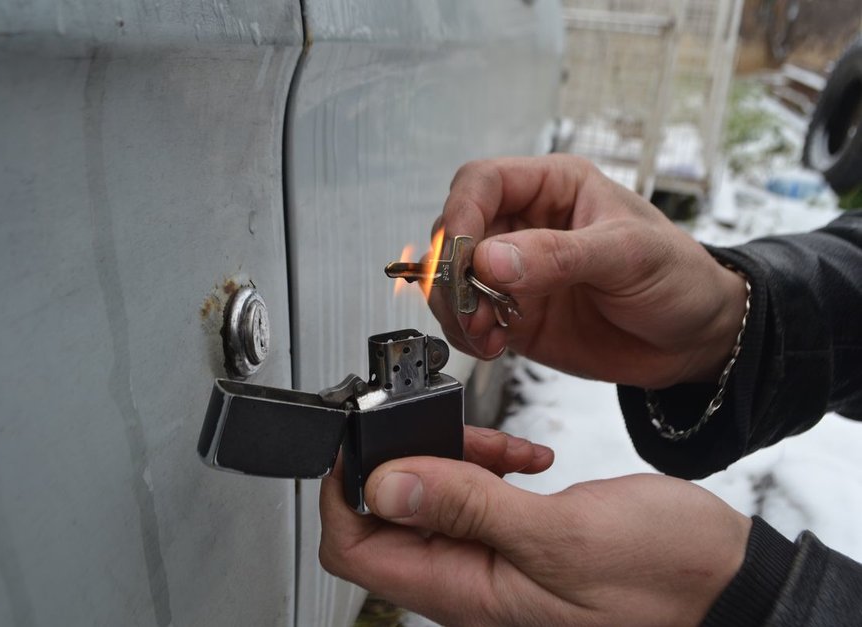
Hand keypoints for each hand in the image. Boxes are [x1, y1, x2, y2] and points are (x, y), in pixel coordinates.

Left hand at [319, 438, 750, 626]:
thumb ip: (466, 506)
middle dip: (406, 463)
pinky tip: (523, 456)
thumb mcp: (559, 535)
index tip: (358, 442)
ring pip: (434, 501)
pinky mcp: (521, 541)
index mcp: (467, 590)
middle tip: (435, 426)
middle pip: (390, 519)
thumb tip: (384, 483)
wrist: (724, 584)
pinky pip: (477, 500)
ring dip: (454, 461)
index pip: (357, 549)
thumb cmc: (663, 577)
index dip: (344, 493)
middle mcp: (471, 582)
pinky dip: (489, 467)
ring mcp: (496, 563)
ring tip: (500, 445)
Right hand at [429, 155, 747, 387]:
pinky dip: (468, 336)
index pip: (482, 182)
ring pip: (453, 280)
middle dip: (452, 271)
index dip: (461, 213)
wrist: (695, 340)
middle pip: (456, 232)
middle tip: (470, 304)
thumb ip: (559, 254)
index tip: (460, 255)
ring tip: (485, 333)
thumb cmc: (678, 277)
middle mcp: (526, 226)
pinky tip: (494, 346)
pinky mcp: (513, 316)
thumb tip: (490, 259)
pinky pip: (469, 321)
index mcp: (553, 188)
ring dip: (456, 309)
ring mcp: (516, 274)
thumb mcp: (628, 255)